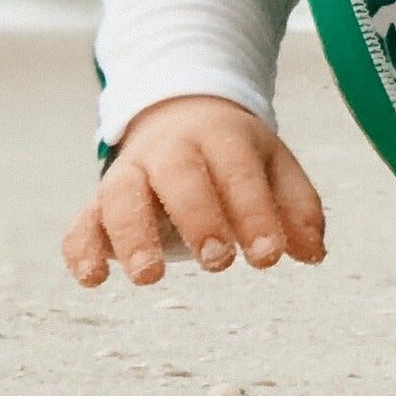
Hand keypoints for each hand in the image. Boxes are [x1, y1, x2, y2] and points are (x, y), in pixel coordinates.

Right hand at [62, 95, 327, 289]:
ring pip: (122, 196)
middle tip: (218, 262)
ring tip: (150, 277)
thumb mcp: (275, 168)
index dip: (254, 215)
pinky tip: (94, 279)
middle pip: (179, 178)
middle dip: (199, 220)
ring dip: (133, 236)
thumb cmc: (237, 157)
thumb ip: (297, 208)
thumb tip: (313, 253)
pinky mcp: (99, 202)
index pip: (238, 173)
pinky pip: (82, 221)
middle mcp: (170, 151)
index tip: (269, 257)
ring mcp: (129, 174)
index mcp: (222, 137)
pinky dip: (81, 249)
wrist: (181, 115)